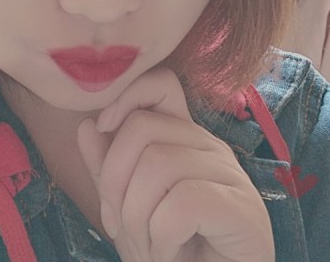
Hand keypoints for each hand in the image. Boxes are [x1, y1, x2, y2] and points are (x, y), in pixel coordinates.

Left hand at [77, 66, 274, 261]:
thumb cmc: (173, 252)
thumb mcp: (128, 210)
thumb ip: (108, 169)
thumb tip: (86, 125)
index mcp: (185, 139)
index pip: (160, 84)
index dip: (125, 97)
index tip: (100, 128)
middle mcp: (210, 147)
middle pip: (142, 128)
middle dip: (114, 182)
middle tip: (121, 227)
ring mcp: (231, 176)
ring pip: (157, 166)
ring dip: (137, 221)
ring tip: (151, 248)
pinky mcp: (243, 210)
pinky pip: (182, 204)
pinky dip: (163, 239)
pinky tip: (173, 255)